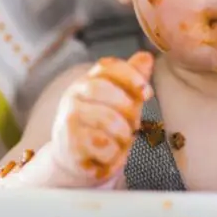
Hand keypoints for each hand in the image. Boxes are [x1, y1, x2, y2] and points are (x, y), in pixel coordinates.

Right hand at [47, 51, 154, 185]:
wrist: (76, 160)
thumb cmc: (102, 127)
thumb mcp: (121, 102)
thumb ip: (133, 81)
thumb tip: (146, 57)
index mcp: (89, 81)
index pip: (107, 66)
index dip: (130, 75)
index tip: (148, 92)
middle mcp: (74, 95)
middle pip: (101, 89)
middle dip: (126, 107)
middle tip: (135, 124)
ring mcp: (69, 119)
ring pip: (104, 119)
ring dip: (123, 134)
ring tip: (123, 141)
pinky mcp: (69, 143)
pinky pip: (101, 144)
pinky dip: (114, 153)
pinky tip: (111, 155)